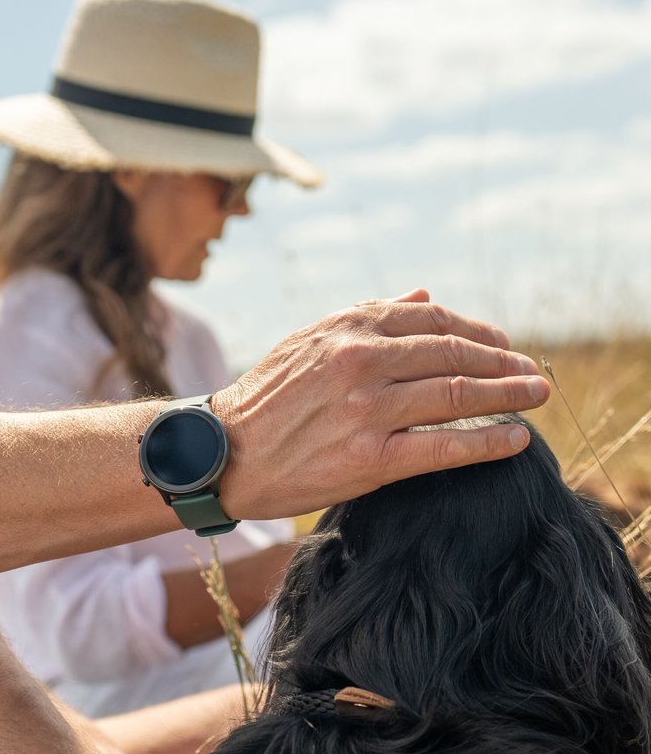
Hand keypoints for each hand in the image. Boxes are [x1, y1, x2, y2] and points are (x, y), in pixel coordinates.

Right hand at [211, 289, 549, 519]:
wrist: (219, 453)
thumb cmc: (262, 400)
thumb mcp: (306, 343)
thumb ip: (366, 317)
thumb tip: (423, 295)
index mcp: (346, 329)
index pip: (433, 320)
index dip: (478, 333)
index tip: (502, 346)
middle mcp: (359, 361)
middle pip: (454, 355)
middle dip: (503, 363)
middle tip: (533, 374)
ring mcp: (365, 410)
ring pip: (456, 395)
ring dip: (507, 396)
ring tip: (535, 399)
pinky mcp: (368, 458)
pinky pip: (444, 446)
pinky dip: (487, 441)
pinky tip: (513, 439)